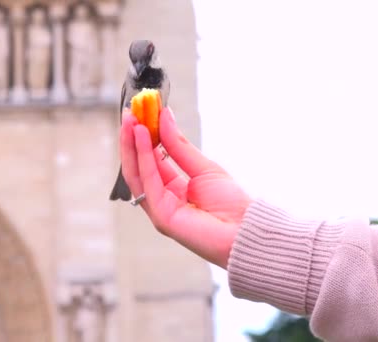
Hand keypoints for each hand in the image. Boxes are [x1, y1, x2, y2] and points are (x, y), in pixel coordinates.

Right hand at [120, 107, 252, 268]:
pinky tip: (142, 135)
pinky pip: (148, 181)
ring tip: (131, 119)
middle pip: (139, 166)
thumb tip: (164, 117)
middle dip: (132, 138)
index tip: (141, 113)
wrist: (247, 230)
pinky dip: (143, 156)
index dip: (144, 137)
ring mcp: (159, 209)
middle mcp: (162, 200)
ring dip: (132, 144)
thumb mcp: (203, 167)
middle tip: (130, 112)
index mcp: (173, 190)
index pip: (151, 161)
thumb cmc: (232, 204)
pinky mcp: (161, 216)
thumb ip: (179, 146)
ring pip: (137, 173)